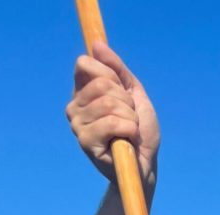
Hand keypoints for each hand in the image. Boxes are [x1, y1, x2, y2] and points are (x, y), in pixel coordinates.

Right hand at [66, 42, 159, 184]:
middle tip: (129, 119)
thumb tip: (96, 44)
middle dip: (126, 101)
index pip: (85, 63)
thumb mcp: (133, 94)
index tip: (122, 93)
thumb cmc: (139, 132)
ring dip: (130, 118)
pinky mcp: (85, 142)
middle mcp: (74, 107)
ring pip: (109, 103)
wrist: (145, 165)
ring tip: (129, 132)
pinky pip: (112, 122)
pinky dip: (130, 130)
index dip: (111, 76)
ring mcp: (77, 125)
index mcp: (82, 92)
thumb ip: (117, 69)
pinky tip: (128, 141)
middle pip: (102, 83)